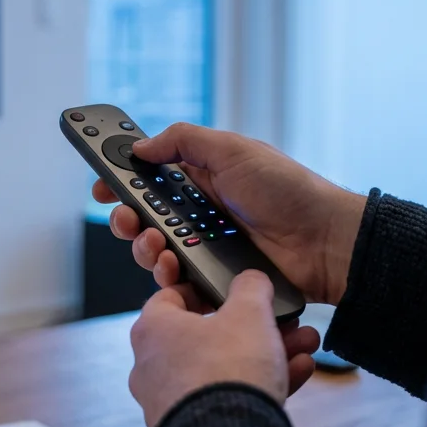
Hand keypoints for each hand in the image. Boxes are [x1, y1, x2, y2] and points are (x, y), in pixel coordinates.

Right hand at [94, 123, 365, 305]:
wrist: (324, 241)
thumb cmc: (287, 190)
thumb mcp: (233, 149)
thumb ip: (184, 141)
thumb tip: (141, 146)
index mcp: (202, 180)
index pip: (150, 181)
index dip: (123, 184)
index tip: (102, 187)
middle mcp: (201, 216)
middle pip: (145, 222)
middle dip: (127, 221)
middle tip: (125, 219)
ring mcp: (208, 250)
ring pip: (157, 255)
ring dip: (145, 250)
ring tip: (156, 246)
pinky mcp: (216, 281)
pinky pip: (180, 285)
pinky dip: (169, 280)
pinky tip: (171, 271)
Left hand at [129, 272, 320, 426]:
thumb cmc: (227, 368)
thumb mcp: (249, 313)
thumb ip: (250, 288)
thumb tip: (251, 279)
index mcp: (152, 329)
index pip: (172, 296)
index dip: (204, 290)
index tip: (230, 291)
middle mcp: (152, 366)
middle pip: (207, 336)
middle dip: (253, 328)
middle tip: (284, 324)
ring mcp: (168, 402)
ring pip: (222, 368)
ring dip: (264, 356)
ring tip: (302, 349)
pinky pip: (225, 400)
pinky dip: (257, 386)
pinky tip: (296, 375)